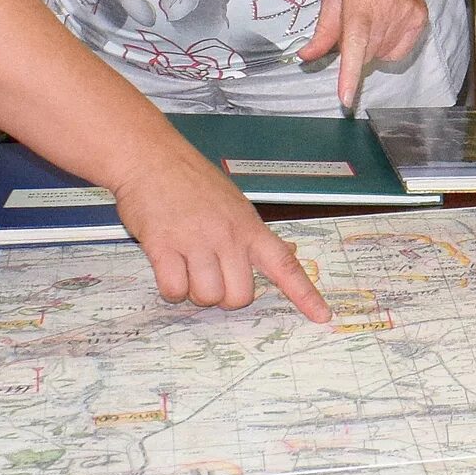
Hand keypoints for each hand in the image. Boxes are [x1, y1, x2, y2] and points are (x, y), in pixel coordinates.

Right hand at [110, 134, 330, 320]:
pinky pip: (174, 289)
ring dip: (194, 292)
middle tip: (210, 275)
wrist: (152, 158)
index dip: (305, 294)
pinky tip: (168, 266)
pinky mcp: (163, 246)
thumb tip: (287, 252)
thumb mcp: (235, 204)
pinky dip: (171, 288)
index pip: (285, 264)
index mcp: (250, 227)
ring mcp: (196, 240)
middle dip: (224, 297)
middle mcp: (228, 236)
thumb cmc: (193, 181)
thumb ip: (254, 234)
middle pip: (239, 296)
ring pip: (206, 297)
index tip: (322, 316)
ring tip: (186, 265)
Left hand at [296, 0, 442, 109]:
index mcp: (360, 1)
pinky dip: (387, 46)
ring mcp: (406, 17)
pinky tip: (387, 24)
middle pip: (364, 54)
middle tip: (353, 21)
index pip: (355, 45)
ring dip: (370, 46)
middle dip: (353, 48)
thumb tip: (307, 56)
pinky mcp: (420, 22)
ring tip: (372, 16)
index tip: (346, 98)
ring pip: (380, 56)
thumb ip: (324, 28)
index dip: (349, 74)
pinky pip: (397, 52)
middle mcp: (387, 11)